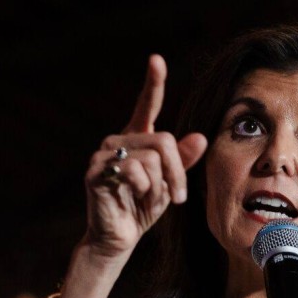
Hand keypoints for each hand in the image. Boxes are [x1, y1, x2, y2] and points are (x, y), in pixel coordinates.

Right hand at [83, 54, 206, 260]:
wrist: (119, 238)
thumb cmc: (142, 208)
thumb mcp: (169, 183)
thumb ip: (182, 161)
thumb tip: (201, 138)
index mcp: (136, 139)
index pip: (147, 106)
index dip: (153, 83)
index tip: (156, 60)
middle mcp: (119, 140)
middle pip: (164, 141)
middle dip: (177, 172)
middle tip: (179, 197)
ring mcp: (104, 154)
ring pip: (152, 157)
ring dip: (161, 184)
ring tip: (151, 199)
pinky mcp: (96, 171)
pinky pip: (134, 170)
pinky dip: (143, 189)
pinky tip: (134, 198)